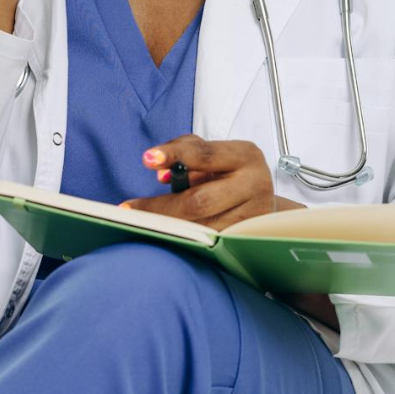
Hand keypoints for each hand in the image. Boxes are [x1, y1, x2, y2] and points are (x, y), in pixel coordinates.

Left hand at [119, 135, 277, 232]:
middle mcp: (255, 183)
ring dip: (169, 227)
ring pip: (203, 227)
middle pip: (200, 200)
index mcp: (245, 155)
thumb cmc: (231, 173)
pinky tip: (167, 235)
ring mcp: (253, 215)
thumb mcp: (214, 155)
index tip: (147, 159)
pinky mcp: (247, 238)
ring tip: (142, 223)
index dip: (174, 155)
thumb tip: (161, 173)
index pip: (204, 154)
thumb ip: (186, 152)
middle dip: (161, 207)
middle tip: (130, 209)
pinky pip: (209, 241)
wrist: (264, 203)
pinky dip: (185, 238)